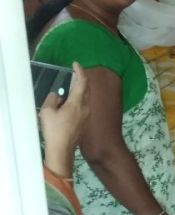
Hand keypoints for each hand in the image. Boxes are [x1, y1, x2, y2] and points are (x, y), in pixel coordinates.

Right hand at [39, 62, 89, 178]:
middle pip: (87, 89)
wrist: (62, 150)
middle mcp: (85, 107)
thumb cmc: (54, 130)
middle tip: (74, 74)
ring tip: (71, 86)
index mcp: (77, 103)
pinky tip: (71, 101)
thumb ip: (52, 99)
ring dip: (81, 89)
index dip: (80, 71)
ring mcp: (87, 115)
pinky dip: (80, 99)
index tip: (76, 64)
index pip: (82, 82)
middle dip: (81, 79)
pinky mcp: (85, 122)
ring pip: (86, 97)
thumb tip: (58, 95)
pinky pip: (84, 105)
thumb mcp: (47, 112)